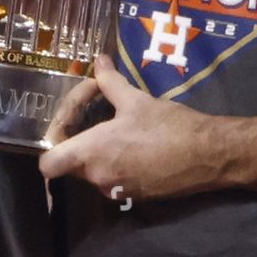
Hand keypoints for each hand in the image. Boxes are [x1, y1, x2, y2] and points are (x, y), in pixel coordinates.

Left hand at [38, 55, 224, 200]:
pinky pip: (113, 179)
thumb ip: (109, 82)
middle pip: (70, 163)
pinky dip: (116, 163)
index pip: (48, 164)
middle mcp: (98, 177)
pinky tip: (134, 143)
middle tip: (93, 114)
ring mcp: (116, 190)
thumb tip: (99, 60)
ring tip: (116, 126)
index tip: (70, 122)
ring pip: (93, 171)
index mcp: (92, 152)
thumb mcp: (136, 99)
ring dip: (98, 151)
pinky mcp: (134, 196)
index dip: (51, 145)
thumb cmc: (169, 126)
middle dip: (79, 139)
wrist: (209, 155)